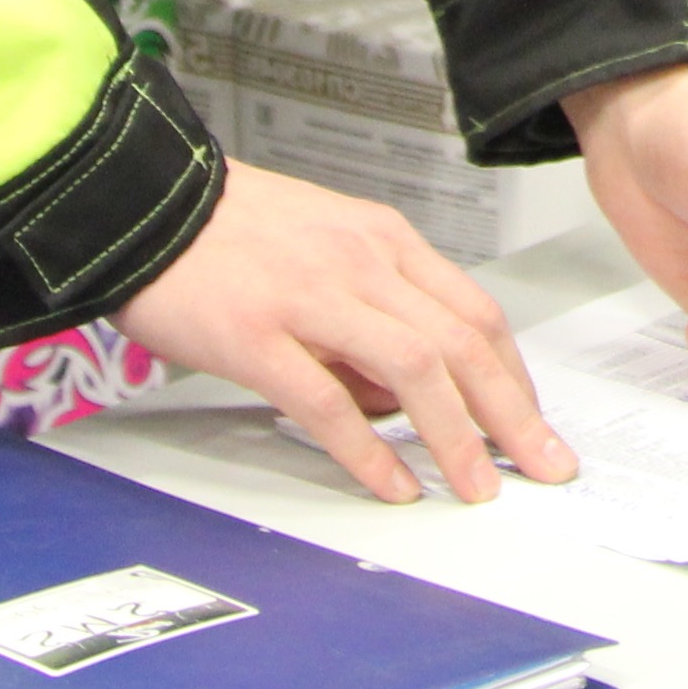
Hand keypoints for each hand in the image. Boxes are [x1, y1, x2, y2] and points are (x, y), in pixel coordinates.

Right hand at [111, 161, 571, 507]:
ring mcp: (311, 297)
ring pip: (415, 368)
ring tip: (479, 486)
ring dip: (457, 436)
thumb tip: (407, 401)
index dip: (514, 376)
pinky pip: (329, 402)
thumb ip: (373, 315)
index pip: (475, 312)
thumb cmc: (230, 231)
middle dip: (512, 414)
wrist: (145, 202)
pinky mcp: (258, 335)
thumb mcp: (325, 250)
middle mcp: (362, 262)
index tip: (533, 423)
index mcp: (384, 239)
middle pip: (463, 343)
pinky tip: (394, 484)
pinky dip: (371, 450)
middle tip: (543, 466)